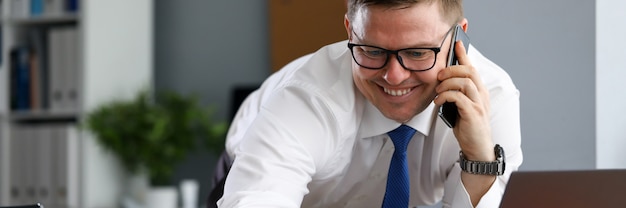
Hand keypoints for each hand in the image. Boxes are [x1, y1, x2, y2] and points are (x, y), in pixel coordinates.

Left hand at [434, 40, 493, 160]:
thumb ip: (456, 92)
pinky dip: (446, 96)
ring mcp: (479, 103)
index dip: (464, 54)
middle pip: (469, 71)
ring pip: (465, 82)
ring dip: (447, 83)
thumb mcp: (461, 105)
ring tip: (438, 91)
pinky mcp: (473, 113)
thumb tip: (441, 81)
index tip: (456, 43)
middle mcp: (481, 94)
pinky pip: (459, 97)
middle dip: (452, 69)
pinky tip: (438, 101)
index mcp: (479, 90)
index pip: (472, 67)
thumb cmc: (468, 125)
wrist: (477, 146)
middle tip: (439, 76)